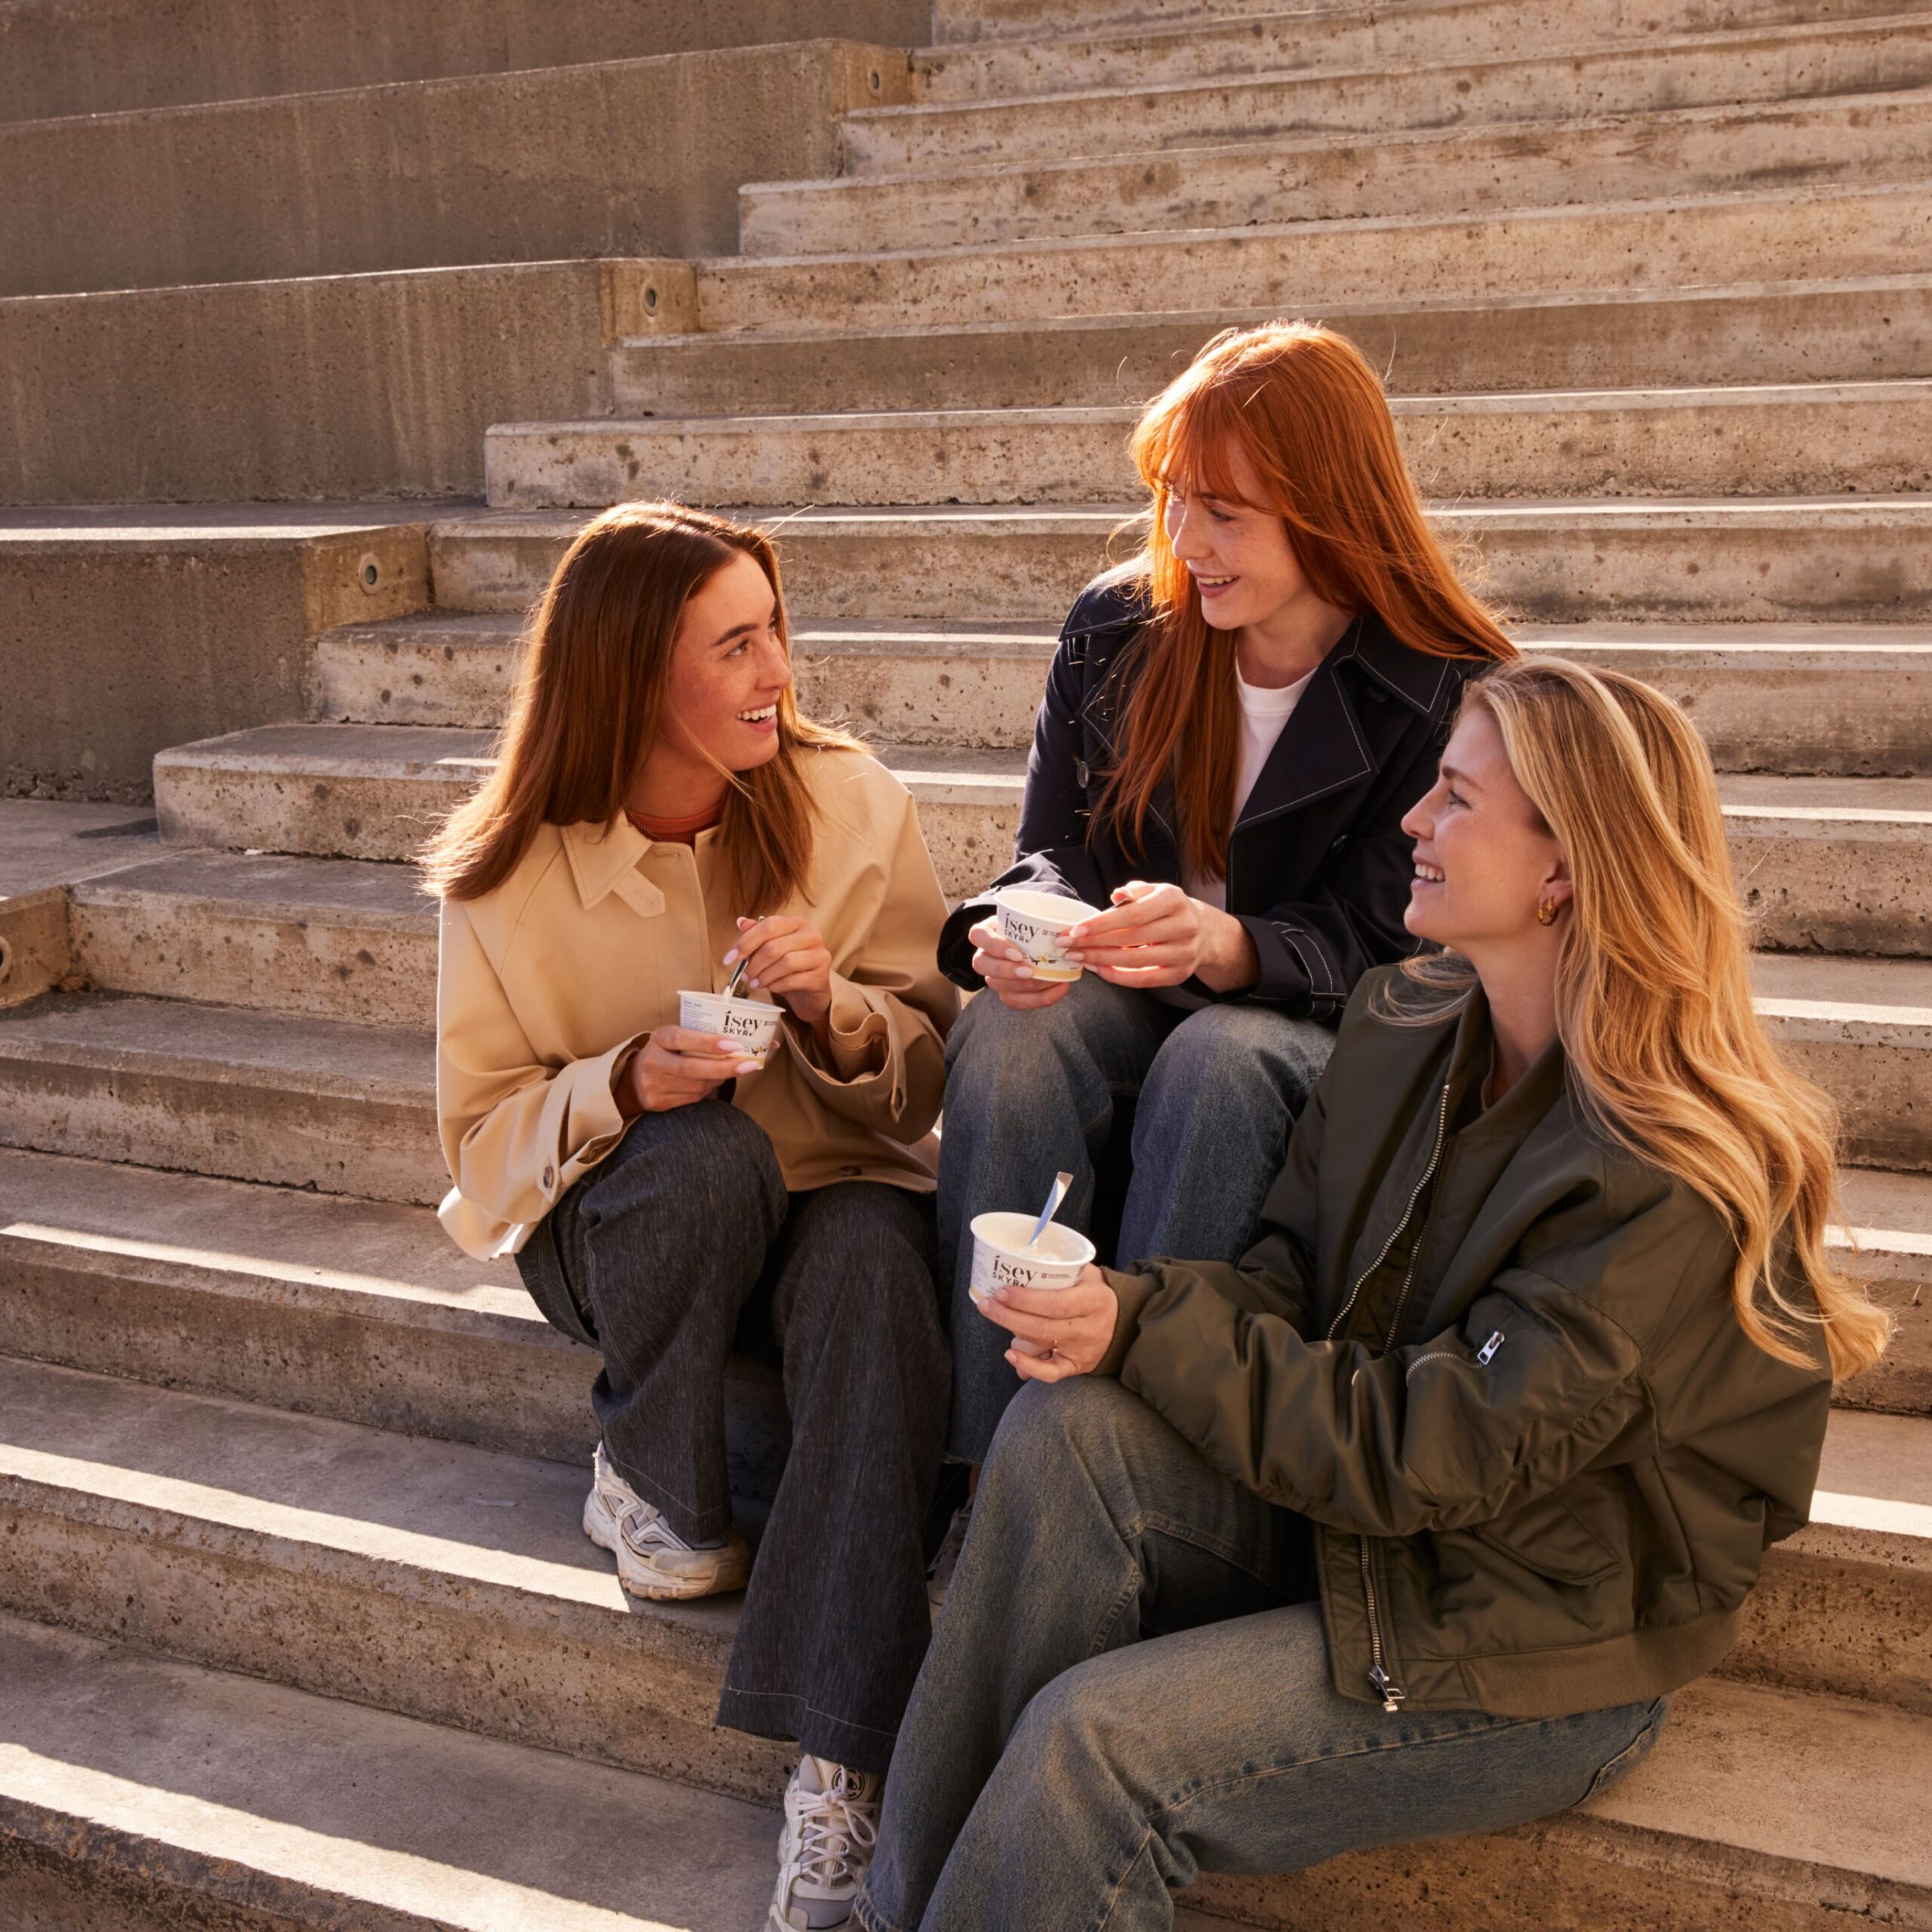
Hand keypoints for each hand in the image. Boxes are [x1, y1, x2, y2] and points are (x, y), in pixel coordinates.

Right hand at [624, 1025, 761, 1114]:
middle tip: (748, 1064)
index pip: (683, 1038)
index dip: (709, 1042)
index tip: (734, 1045)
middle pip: (691, 1068)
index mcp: (659, 1038)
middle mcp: (653, 1061)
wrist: (634, 1078)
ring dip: (719, 1079)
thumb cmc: (665, 1052)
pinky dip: (708, 1090)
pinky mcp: (658, 1103)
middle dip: (724, 1067)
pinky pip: (692, 1098)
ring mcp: (653, 1085)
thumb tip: (740, 1041)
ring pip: (696, 1085)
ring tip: (731, 1071)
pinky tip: (713, 1082)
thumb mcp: (674, 1037)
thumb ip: (699, 1036)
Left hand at [727, 915, 832, 1026]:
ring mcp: (819, 955)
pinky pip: (792, 980)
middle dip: (754, 963)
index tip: (729, 957)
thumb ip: (757, 934)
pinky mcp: (821, 976)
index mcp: (797, 923)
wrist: (809, 991)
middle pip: (774, 946)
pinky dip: (776, 985)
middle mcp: (811, 936)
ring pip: (785, 963)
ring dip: (764, 975)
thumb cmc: (789, 967)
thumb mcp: (771, 948)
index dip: (746, 941)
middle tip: (744, 975)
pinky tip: (770, 987)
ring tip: (755, 983)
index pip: (769, 925)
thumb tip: (741, 922)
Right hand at [967, 916, 1073, 1010]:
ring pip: (999, 986)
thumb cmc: (1030, 927)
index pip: (978, 935)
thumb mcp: (1032, 916)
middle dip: (1006, 971)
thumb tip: (1068, 929)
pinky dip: (1039, 999)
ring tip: (1051, 979)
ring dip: (1026, 987)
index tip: (1017, 953)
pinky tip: (1059, 988)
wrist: (1032, 942)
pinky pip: (1016, 1001)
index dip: (995, 946)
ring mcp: (992, 976)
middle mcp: (984, 956)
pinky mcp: (1005, 992)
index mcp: (985, 932)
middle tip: (1030, 971)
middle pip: (982, 965)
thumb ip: (1042, 918)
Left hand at [976, 1263, 1119, 1383]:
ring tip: (999, 1316)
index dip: (1026, 1300)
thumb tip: (1019, 1263)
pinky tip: (1011, 1355)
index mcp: (1094, 1300)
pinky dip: (1028, 1367)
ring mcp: (1082, 1350)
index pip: (1057, 1303)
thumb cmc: (1094, 1292)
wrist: (1122, 1322)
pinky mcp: (1076, 1366)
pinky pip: (1050, 1373)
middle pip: (1043, 1328)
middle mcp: (1089, 1328)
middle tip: (987, 1305)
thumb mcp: (1086, 1273)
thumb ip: (1059, 1269)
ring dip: (1014, 1334)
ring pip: (1042, 1347)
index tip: (1002, 1291)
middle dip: (1009, 1316)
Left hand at [1064, 881, 1257, 992]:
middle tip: (1066, 945)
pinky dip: (1118, 977)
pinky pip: (1143, 980)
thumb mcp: (1154, 891)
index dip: (1102, 923)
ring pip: (1135, 961)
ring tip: (1078, 957)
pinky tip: (1098, 970)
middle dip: (1094, 943)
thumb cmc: (1167, 909)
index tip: (1076, 930)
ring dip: (1101, 961)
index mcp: (1174, 899)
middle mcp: (1184, 926)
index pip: (1133, 914)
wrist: (1203, 931)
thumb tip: (1117, 895)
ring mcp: (1184, 953)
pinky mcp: (1179, 974)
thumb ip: (1134, 891)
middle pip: (1131, 938)